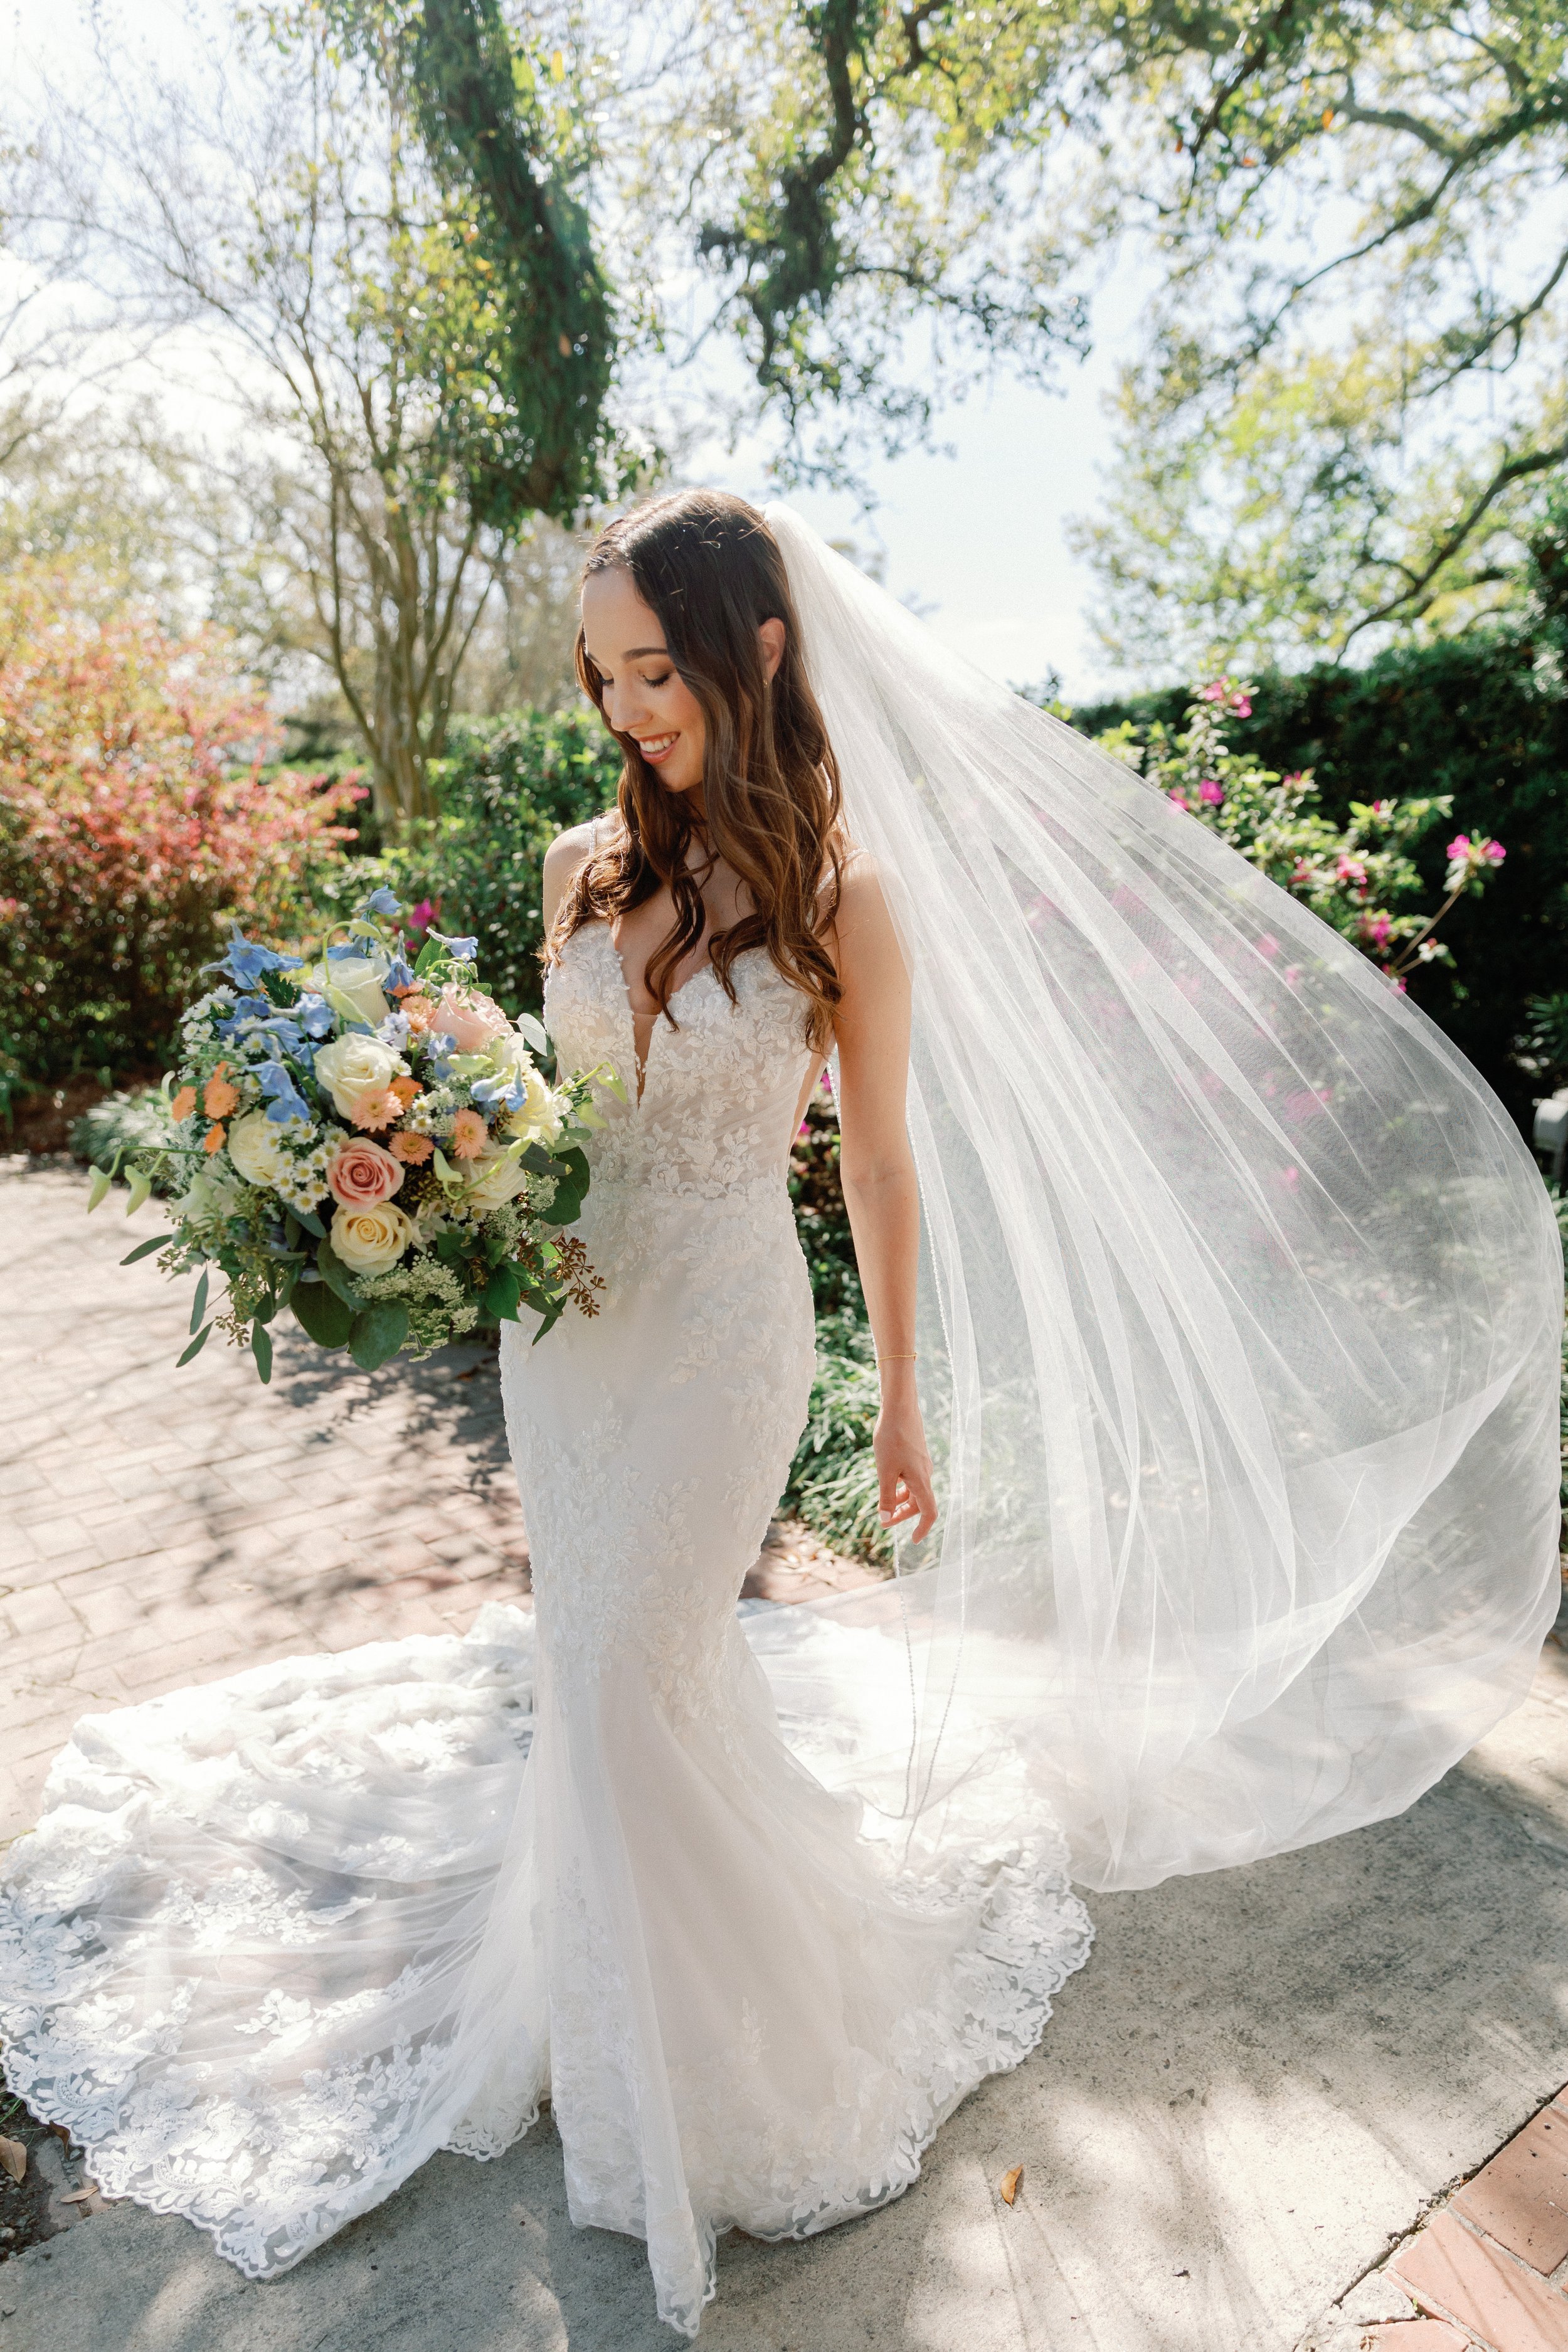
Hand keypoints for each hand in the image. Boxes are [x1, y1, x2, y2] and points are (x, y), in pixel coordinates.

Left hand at [873, 1401, 937, 1545]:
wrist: (899, 1408)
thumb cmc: (891, 1439)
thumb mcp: (884, 1471)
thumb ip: (886, 1497)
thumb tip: (886, 1520)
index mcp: (921, 1481)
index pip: (929, 1512)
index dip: (923, 1529)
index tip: (913, 1541)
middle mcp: (925, 1474)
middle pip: (919, 1503)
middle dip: (902, 1515)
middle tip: (884, 1523)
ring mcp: (921, 1464)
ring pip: (914, 1490)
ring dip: (900, 1501)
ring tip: (883, 1506)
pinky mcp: (916, 1455)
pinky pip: (911, 1478)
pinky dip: (901, 1487)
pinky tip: (887, 1482)